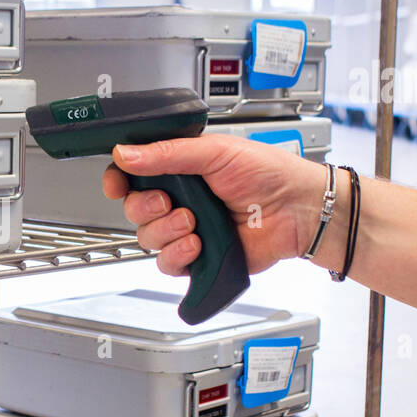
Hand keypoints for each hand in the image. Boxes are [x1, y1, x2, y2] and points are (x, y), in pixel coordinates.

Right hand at [102, 135, 328, 277]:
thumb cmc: (269, 173)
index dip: (118, 180)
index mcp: (179, 168)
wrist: (298, 210)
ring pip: (148, 238)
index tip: (117, 183)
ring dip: (166, 231)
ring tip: (194, 222)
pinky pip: (167, 264)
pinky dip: (177, 255)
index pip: (132, 175)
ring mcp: (187, 229)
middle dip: (145, 207)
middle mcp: (179, 199)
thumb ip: (167, 153)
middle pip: (134, 209)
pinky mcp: (198, 257)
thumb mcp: (215, 152)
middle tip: (168, 201)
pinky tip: (197, 243)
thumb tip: (126, 153)